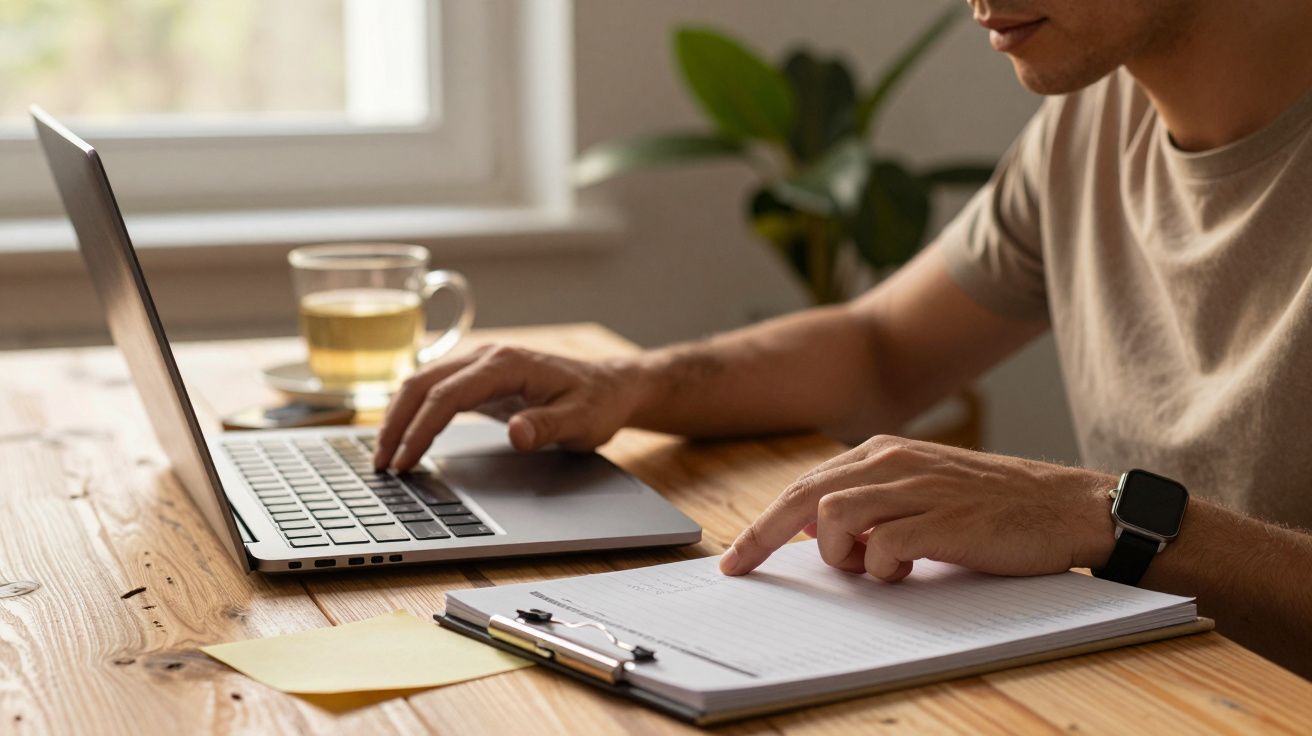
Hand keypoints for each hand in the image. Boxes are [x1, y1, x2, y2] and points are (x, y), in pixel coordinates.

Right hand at [373, 344, 643, 469]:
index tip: (405, 462)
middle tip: (380, 463)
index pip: (446, 396)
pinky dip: (413, 411)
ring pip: (422, 383)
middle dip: (395, 422)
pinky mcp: (480, 378)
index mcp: (506, 364)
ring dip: (399, 416)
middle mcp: (487, 357)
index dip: (420, 429)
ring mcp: (481, 365)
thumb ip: (547, 426)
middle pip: (423, 384)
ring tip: (384, 454)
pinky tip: (405, 437)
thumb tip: (516, 434)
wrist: (611, 386)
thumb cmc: (598, 402)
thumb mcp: (581, 421)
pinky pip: (436, 390)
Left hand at [719, 435, 1117, 580]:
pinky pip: (880, 548)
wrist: (1064, 505)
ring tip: (873, 566)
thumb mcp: (922, 489)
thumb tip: (819, 534)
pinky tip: (908, 569)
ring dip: (839, 553)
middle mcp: (891, 463)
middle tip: (738, 568)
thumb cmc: (993, 505)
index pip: (805, 486)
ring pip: (831, 516)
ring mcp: (915, 488)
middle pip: (802, 496)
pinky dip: (881, 567)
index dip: (764, 523)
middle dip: (761, 536)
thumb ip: (873, 504)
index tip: (737, 556)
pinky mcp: (940, 519)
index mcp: (882, 453)